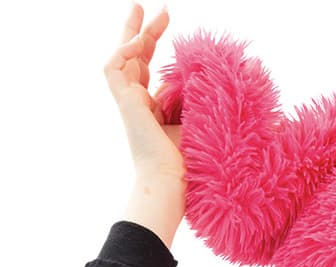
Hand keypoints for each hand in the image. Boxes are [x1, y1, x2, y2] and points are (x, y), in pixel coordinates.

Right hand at [104, 5, 183, 182]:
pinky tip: (140, 40)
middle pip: (133, 58)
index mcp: (152, 109)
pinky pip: (114, 67)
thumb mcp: (196, 121)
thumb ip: (198, 96)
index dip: (154, 46)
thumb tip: (222, 71)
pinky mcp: (124, 102)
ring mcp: (128, 102)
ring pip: (121, 58)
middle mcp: (137, 103)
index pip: (148, 69)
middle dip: (140, 31)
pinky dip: (125, 50)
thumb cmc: (186, 162)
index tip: (168, 24)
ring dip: (131, 33)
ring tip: (143, 10)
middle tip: (148, 7)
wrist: (170, 181)